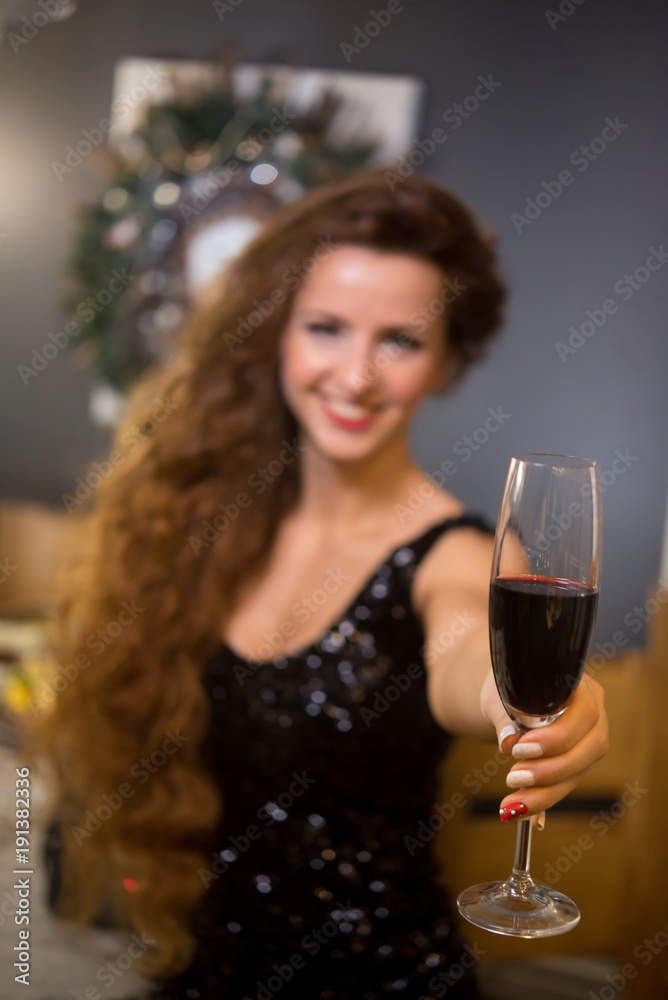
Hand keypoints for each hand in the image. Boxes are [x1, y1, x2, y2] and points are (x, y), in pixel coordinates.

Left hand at [480, 668, 608, 822]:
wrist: (510, 694)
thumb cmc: (509, 688)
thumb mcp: (501, 694)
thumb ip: (505, 715)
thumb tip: (508, 741)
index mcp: (581, 684)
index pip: (584, 712)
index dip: (555, 737)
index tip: (519, 749)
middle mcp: (595, 711)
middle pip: (591, 748)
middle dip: (550, 770)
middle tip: (512, 778)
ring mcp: (590, 739)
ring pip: (579, 772)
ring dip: (545, 793)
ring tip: (512, 804)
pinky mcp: (579, 762)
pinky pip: (566, 784)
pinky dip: (542, 799)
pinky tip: (519, 810)